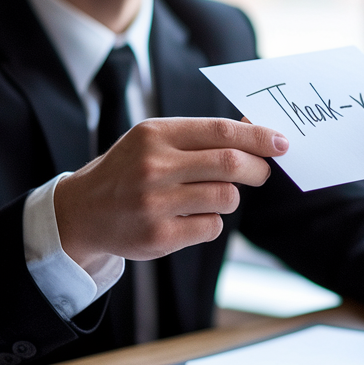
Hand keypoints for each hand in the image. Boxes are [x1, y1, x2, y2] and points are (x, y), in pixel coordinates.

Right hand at [54, 118, 287, 268]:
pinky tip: (189, 218)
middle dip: (258, 169)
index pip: (221, 131)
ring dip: (230, 198)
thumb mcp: (157, 141)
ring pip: (227, 198)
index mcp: (156, 135)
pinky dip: (212, 222)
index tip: (282, 143)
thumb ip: (204, 136)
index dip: (258, 137)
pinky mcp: (158, 236)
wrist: (81, 212)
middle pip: (232, 164)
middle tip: (262, 172)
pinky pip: (212, 227)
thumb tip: (258, 128)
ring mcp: (155, 203)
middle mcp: (154, 167)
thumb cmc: (131, 170)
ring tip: (210, 196)